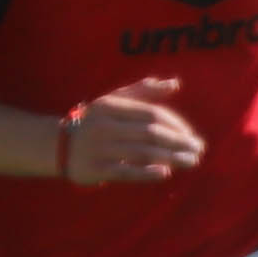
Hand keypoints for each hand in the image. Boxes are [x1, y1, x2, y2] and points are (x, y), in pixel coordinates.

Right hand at [63, 78, 205, 183]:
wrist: (58, 146)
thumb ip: (144, 91)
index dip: (176, 125)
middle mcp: (105, 125)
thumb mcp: (114, 101)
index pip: (151, 114)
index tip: (191, 135)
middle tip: (199, 150)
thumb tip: (175, 84)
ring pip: (142, 152)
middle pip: (150, 133)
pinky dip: (146, 172)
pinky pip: (125, 171)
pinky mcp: (95, 169)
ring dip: (171, 158)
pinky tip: (166, 173)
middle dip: (179, 142)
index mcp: (111, 106)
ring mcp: (99, 148)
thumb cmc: (95, 121)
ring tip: (191, 162)